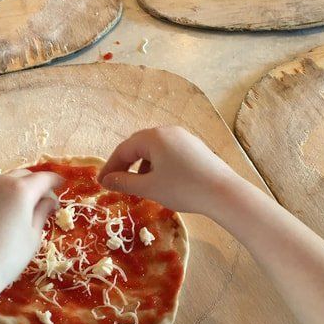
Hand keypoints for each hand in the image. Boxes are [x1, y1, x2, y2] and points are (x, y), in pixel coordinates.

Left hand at [0, 170, 62, 291]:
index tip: (62, 185)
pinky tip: (6, 210)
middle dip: (37, 182)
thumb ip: (42, 212)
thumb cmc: (8, 256)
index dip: (55, 180)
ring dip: (19, 186)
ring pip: (6, 179)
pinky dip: (3, 193)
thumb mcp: (33, 236)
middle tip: (45, 198)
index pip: (43, 178)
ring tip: (25, 204)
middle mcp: (1, 182)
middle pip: (24, 175)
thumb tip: (50, 200)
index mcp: (21, 190)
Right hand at [99, 126, 238, 214]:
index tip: (101, 183)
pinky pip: (169, 153)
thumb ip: (124, 182)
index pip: (124, 149)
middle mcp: (168, 131)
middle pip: (138, 146)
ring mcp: (184, 138)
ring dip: (142, 166)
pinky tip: (160, 182)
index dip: (110, 167)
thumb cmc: (183, 188)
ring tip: (138, 185)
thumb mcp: (149, 187)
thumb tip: (107, 180)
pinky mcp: (195, 148)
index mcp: (154, 137)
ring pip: (155, 150)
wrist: (223, 192)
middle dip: (125, 165)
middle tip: (115, 182)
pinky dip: (158, 165)